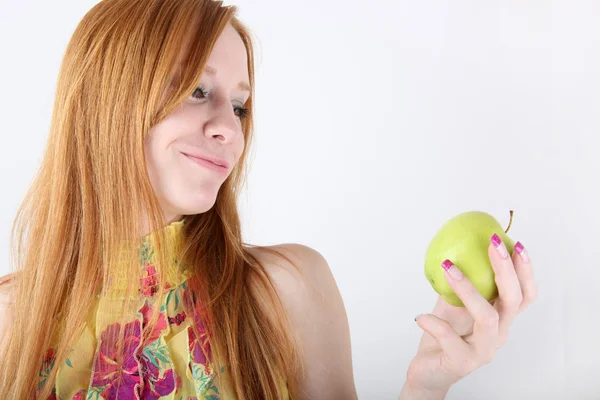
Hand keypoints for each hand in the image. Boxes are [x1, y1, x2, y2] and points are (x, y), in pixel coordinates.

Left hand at [406, 235, 536, 394]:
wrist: (429, 371)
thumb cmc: (444, 334)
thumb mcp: (452, 303)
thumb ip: (460, 283)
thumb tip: (457, 247)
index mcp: (501, 319)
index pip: (524, 294)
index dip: (524, 270)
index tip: (514, 243)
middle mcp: (498, 334)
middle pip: (512, 301)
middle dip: (505, 270)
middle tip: (492, 244)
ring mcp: (483, 351)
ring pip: (487, 318)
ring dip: (468, 289)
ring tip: (448, 267)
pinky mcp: (462, 362)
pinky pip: (450, 339)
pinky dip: (434, 324)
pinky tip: (421, 316)